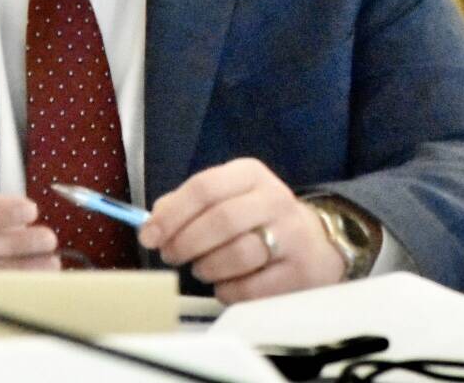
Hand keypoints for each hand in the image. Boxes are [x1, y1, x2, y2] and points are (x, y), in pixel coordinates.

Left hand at [138, 158, 343, 302]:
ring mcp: (291, 235)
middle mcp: (274, 199)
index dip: (172, 214)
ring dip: (206, 267)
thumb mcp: (226, 197)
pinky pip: (250, 287)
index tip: (150, 234)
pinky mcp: (298, 271)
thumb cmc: (256, 219)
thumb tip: (153, 221)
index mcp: (251, 174)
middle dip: (185, 242)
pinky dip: (227, 289)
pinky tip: (225, 283)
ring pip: (236, 254)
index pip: (205, 187)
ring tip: (201, 268)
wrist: (314, 243)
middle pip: (220, 219)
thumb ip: (186, 204)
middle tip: (170, 255)